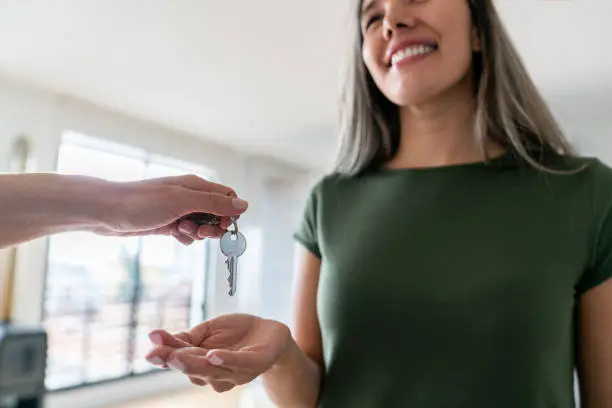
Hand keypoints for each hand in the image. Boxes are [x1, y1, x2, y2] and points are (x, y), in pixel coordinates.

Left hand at [93, 174, 247, 244]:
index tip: (221, 225)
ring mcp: (178, 210)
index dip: (230, 213)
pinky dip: (185, 237)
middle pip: (217, 213)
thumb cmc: (142, 203)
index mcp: (196, 185)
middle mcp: (189, 196)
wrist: (106, 211)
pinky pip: (187, 233)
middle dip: (213, 226)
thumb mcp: (182, 202)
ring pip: (202, 225)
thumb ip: (214, 203)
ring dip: (197, 233)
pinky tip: (174, 237)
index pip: (227, 196)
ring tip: (180, 231)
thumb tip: (244, 205)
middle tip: (198, 232)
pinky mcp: (167, 223)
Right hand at [145, 314, 290, 392]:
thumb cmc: (237, 333)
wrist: (271, 333)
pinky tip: (214, 355)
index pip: (181, 359)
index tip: (150, 348)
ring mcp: (236, 371)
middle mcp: (217, 373)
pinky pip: (240, 364)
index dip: (165, 355)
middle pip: (193, 368)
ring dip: (195, 363)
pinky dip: (227, 360)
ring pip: (212, 370)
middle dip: (174, 361)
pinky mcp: (255, 363)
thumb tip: (156, 337)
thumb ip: (186, 338)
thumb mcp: (208, 330)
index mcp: (203, 364)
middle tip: (157, 354)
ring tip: (178, 356)